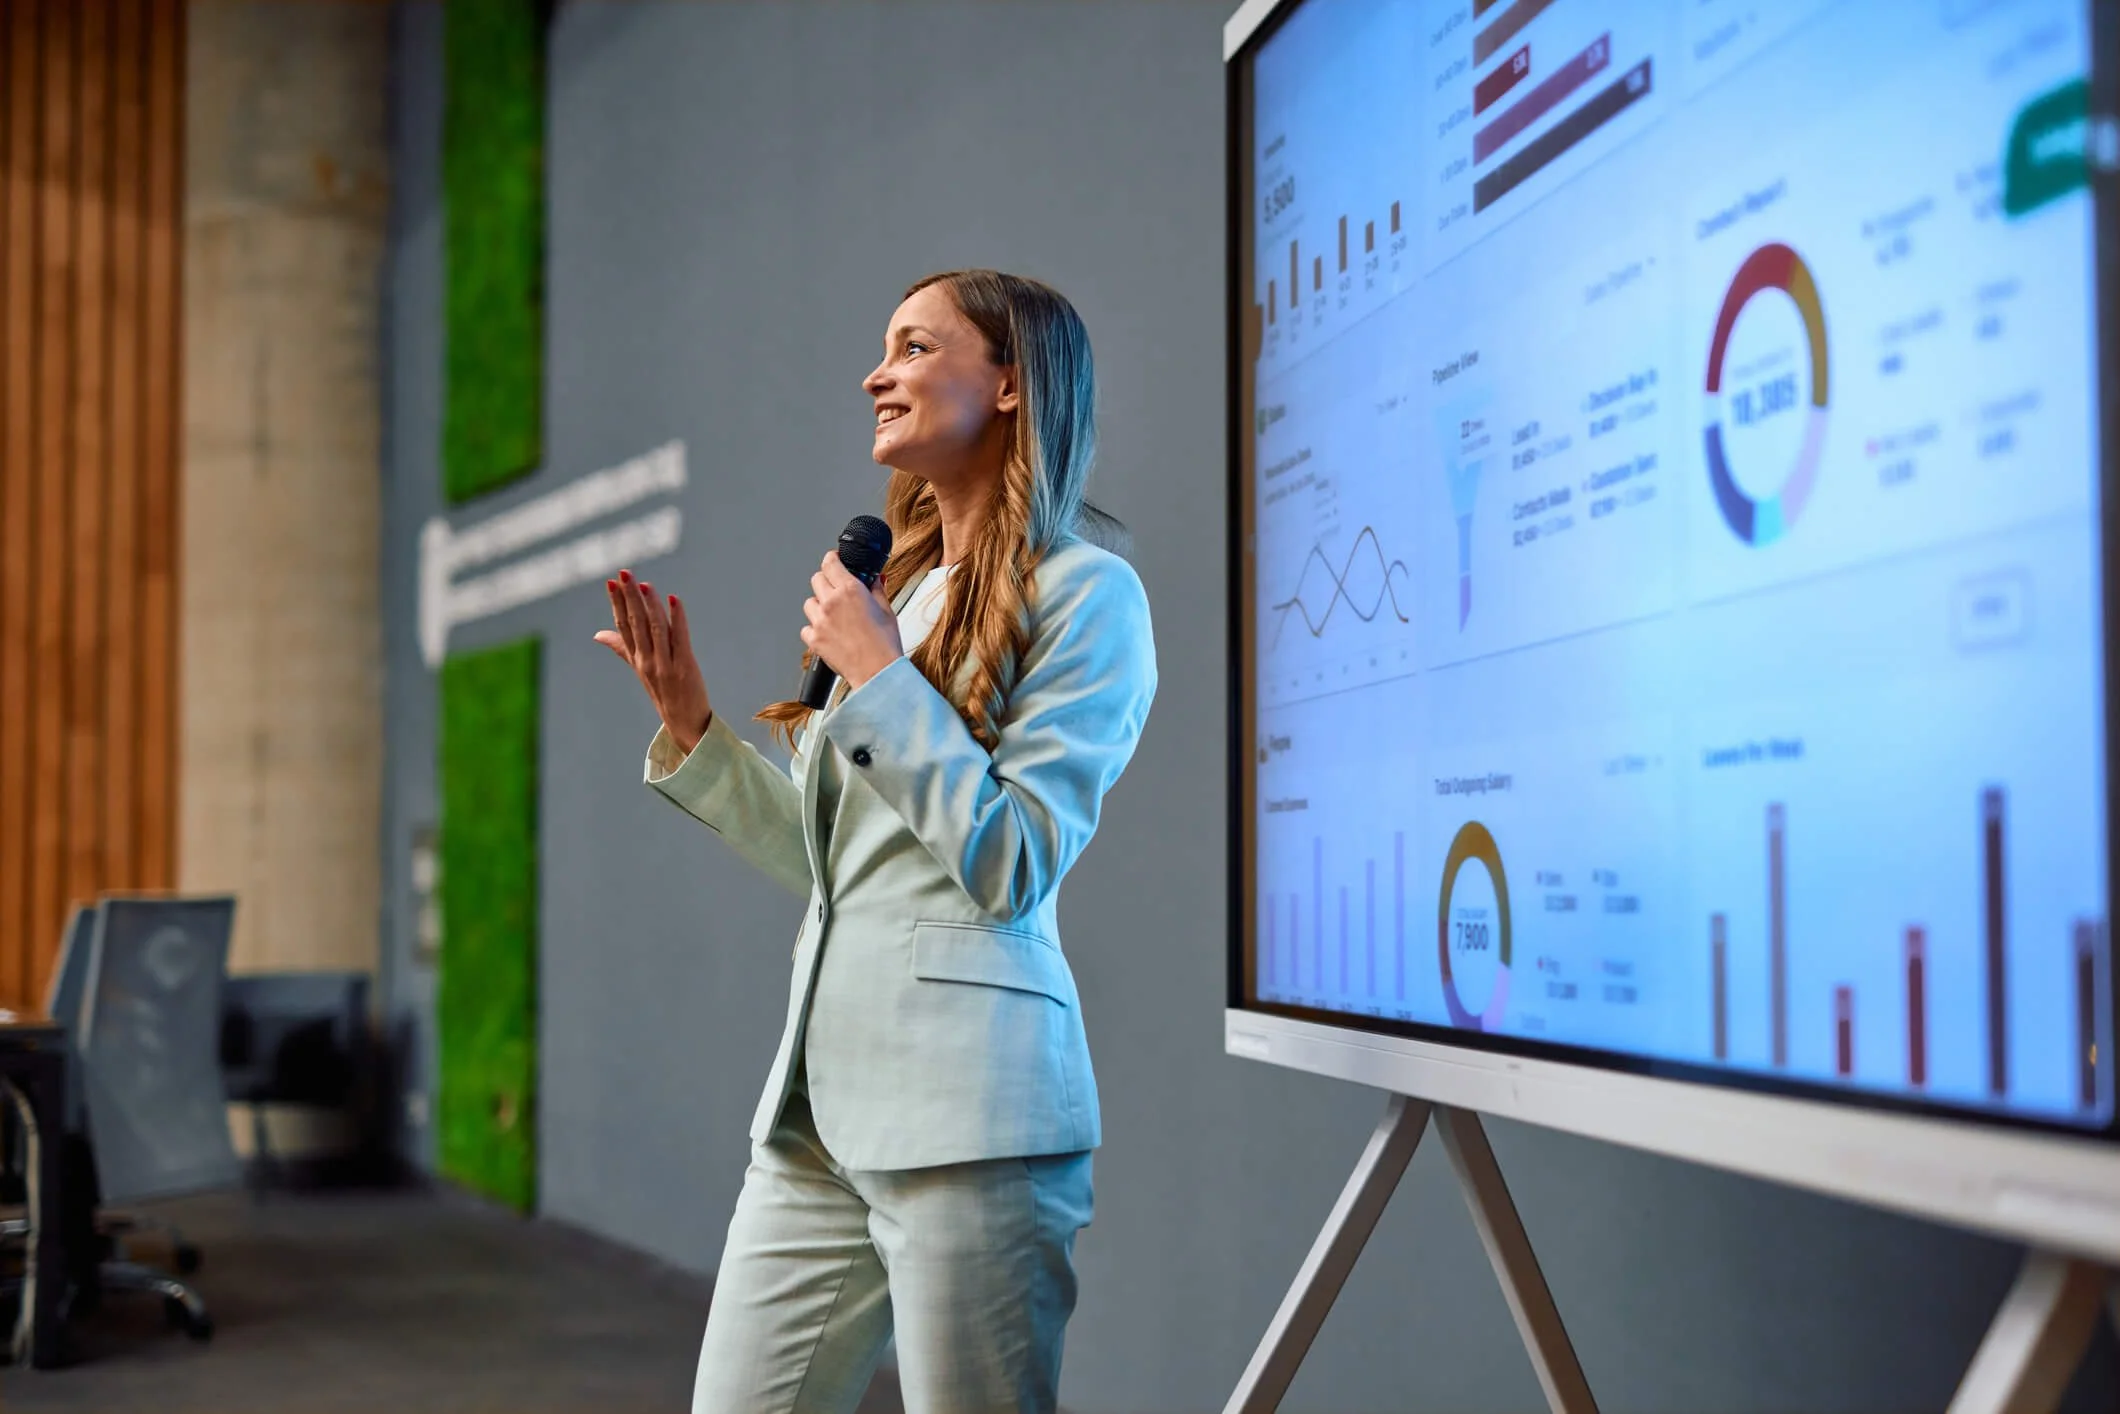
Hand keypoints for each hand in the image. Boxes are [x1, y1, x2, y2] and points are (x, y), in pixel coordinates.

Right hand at [595, 569, 713, 753]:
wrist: (684, 723)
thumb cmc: (663, 693)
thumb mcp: (639, 669)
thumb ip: (621, 648)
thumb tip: (597, 634)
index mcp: (636, 658)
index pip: (623, 625)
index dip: (617, 603)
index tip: (611, 582)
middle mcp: (646, 661)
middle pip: (635, 623)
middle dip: (629, 597)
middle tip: (623, 573)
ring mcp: (664, 664)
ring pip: (655, 628)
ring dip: (650, 603)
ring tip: (644, 583)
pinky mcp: (684, 667)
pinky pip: (680, 638)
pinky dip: (677, 617)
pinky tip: (674, 599)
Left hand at [801, 552, 901, 690]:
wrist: (877, 672)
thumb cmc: (884, 644)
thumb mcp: (887, 610)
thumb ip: (876, 590)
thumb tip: (875, 579)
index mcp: (850, 590)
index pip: (830, 562)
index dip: (832, 559)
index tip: (834, 561)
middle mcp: (831, 602)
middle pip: (816, 579)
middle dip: (827, 582)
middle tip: (837, 591)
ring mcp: (820, 621)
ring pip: (809, 602)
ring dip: (819, 606)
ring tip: (834, 617)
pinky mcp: (814, 639)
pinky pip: (806, 627)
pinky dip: (814, 629)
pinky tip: (829, 633)